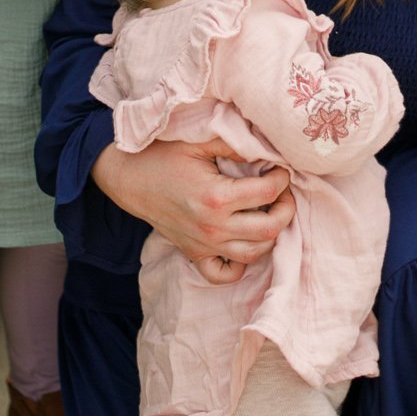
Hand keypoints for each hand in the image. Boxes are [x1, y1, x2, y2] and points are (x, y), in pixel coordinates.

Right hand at [91, 137, 293, 282]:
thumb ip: (235, 144)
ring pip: (254, 254)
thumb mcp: (199, 141)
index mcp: (216, 197)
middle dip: (285, 209)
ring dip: (270, 235)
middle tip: (283, 193)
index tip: (281, 169)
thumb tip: (267, 150)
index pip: (267, 192)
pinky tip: (244, 242)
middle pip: (269, 229)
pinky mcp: (195, 254)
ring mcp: (204, 245)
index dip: (282, 178)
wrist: (130, 179)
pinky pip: (224, 274)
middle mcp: (213, 227)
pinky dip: (240, 265)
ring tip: (269, 214)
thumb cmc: (163, 156)